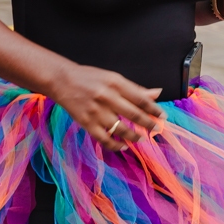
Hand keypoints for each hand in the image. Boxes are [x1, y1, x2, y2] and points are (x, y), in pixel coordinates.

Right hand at [49, 63, 165, 151]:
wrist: (61, 80)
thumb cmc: (89, 77)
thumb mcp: (112, 78)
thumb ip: (134, 88)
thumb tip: (157, 94)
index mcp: (115, 83)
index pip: (140, 99)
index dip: (154, 109)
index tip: (162, 116)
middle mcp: (107, 97)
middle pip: (134, 115)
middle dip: (149, 124)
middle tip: (157, 129)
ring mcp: (96, 111)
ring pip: (121, 129)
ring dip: (135, 136)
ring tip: (141, 138)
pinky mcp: (87, 123)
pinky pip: (105, 139)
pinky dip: (116, 145)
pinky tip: (123, 146)